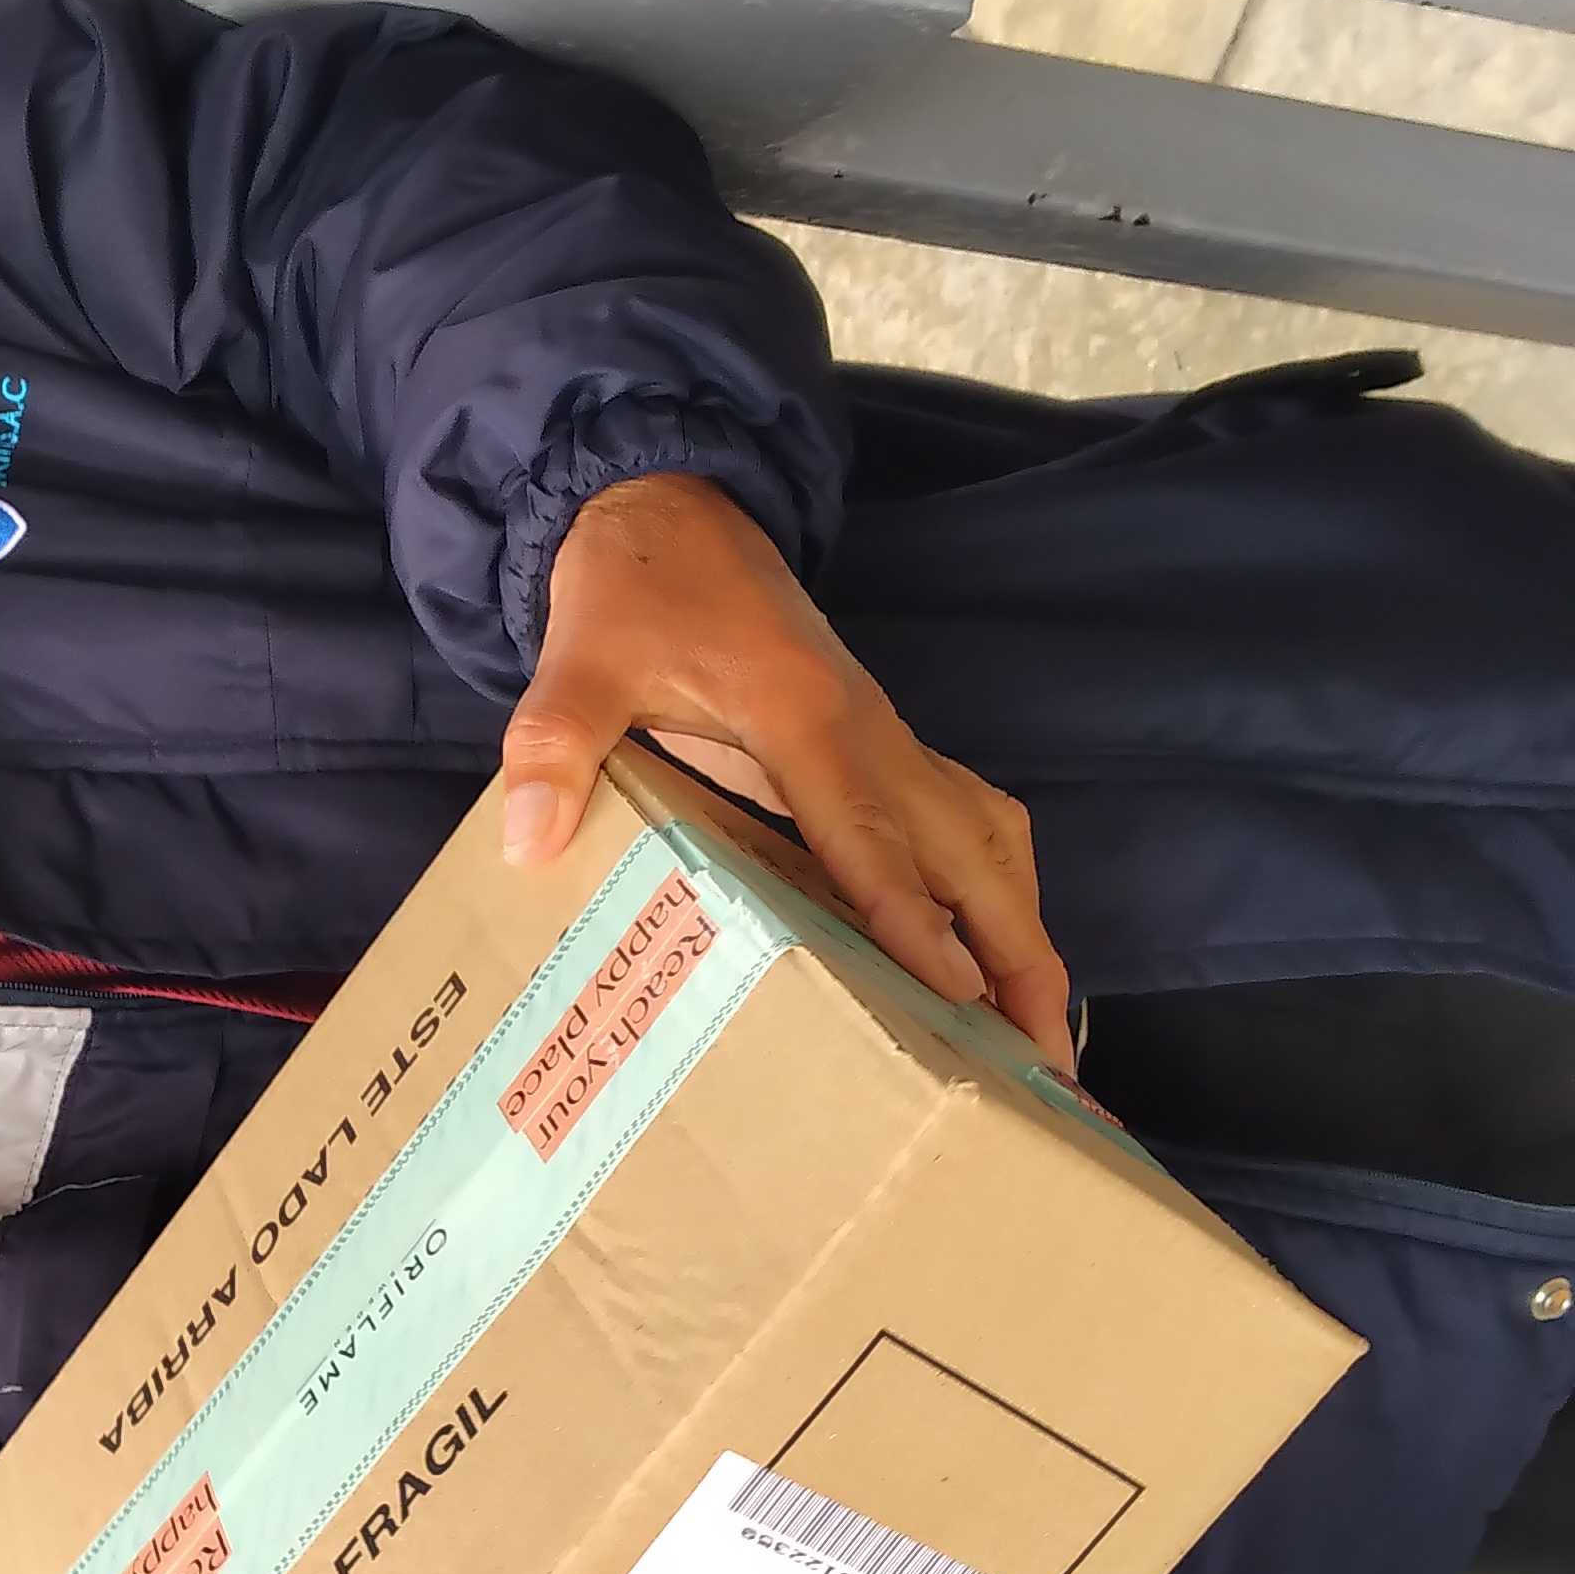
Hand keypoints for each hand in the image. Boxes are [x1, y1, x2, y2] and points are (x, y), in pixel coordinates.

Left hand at [512, 473, 1072, 1075]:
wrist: (672, 513)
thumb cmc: (633, 591)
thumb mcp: (576, 661)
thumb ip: (553, 744)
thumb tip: (528, 837)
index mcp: (803, 717)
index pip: (870, 834)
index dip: (915, 916)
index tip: (957, 992)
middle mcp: (870, 731)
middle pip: (970, 850)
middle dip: (1015, 952)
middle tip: (1046, 1060)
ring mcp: (889, 737)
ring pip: (987, 840)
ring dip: (1024, 928)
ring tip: (1041, 1036)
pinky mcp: (885, 744)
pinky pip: (967, 823)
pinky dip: (998, 890)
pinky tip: (998, 955)